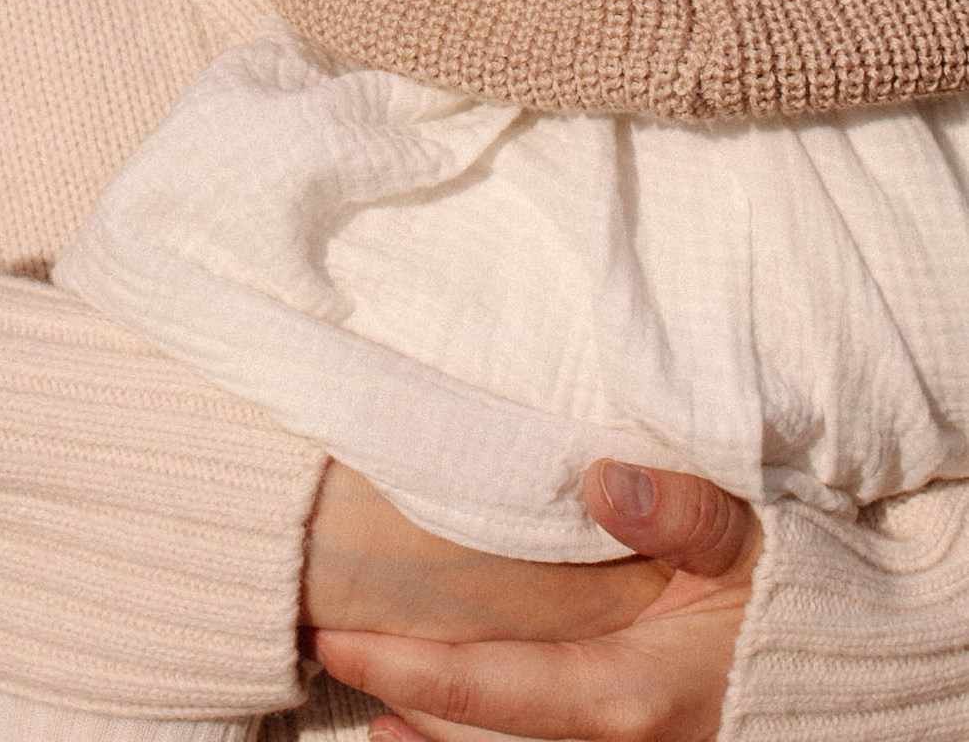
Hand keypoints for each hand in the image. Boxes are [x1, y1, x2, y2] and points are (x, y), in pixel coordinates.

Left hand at [307, 457, 757, 741]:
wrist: (866, 676)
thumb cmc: (800, 600)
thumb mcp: (749, 542)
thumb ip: (679, 511)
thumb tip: (600, 478)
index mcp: (627, 695)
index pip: (483, 688)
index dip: (398, 668)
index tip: (330, 639)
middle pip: (482, 738)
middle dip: (402, 707)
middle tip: (326, 661)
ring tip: (372, 721)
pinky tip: (440, 739)